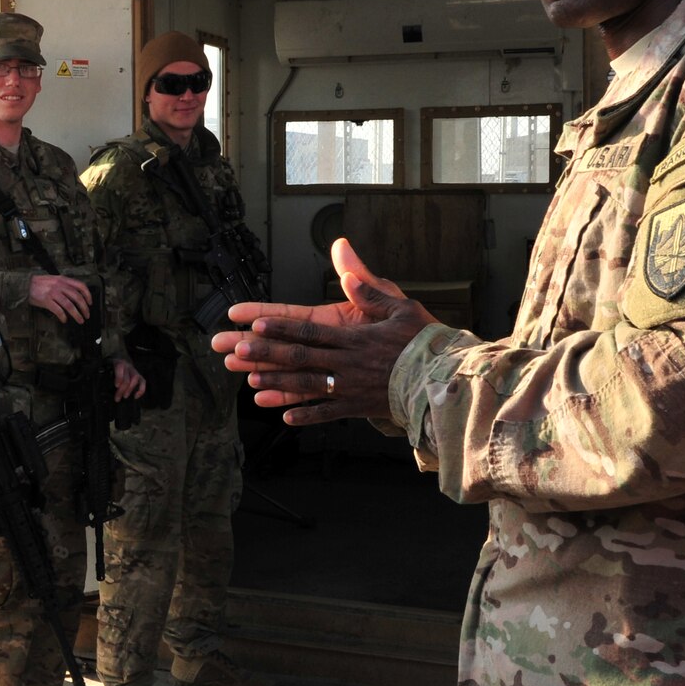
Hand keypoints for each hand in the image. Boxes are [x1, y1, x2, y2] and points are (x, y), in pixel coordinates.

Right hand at [28, 274, 92, 323]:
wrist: (25, 285)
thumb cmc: (39, 284)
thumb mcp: (53, 279)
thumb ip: (64, 285)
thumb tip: (75, 295)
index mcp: (63, 279)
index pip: (80, 286)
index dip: (87, 295)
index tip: (90, 302)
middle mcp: (59, 285)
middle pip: (77, 297)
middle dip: (84, 308)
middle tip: (86, 315)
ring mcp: (53, 293)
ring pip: (69, 305)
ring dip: (76, 314)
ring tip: (80, 320)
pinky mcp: (46, 300)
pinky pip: (58, 310)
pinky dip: (63, 316)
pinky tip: (64, 320)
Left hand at [110, 356, 145, 400]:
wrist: (120, 358)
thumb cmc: (112, 366)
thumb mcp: (107, 367)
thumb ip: (106, 374)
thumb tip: (105, 388)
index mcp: (118, 363)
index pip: (120, 368)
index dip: (119, 377)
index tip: (117, 386)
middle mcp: (127, 366)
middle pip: (127, 377)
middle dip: (122, 389)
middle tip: (117, 398)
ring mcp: (134, 370)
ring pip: (135, 378)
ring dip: (130, 389)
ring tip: (125, 396)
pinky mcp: (139, 375)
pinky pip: (143, 382)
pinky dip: (141, 390)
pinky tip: (135, 396)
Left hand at [209, 239, 435, 424]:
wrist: (447, 381)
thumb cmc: (426, 342)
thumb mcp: (401, 308)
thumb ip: (370, 289)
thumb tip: (346, 268)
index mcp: (355, 337)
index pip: (310, 330)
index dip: (281, 327)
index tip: (256, 323)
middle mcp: (348, 363)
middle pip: (300, 357)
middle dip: (266, 353)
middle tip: (237, 351)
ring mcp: (351, 388)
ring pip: (307, 385)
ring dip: (277, 383)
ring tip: (250, 381)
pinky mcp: (359, 407)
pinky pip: (328, 413)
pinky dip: (306, 416)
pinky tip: (285, 417)